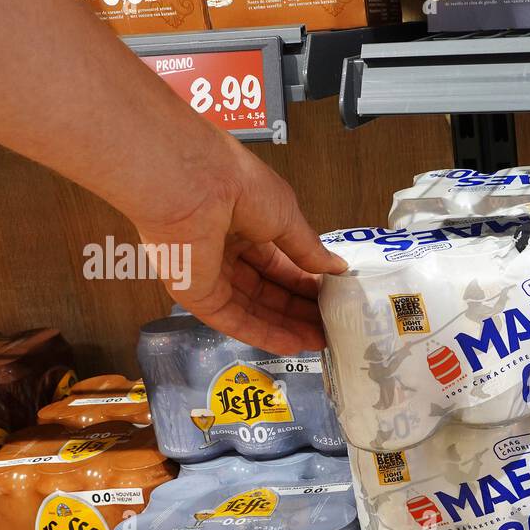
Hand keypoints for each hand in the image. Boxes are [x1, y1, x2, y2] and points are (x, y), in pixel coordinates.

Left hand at [134, 137, 347, 355]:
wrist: (193, 184)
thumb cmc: (238, 184)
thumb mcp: (287, 217)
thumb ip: (309, 250)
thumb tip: (336, 268)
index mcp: (244, 226)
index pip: (279, 264)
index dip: (306, 284)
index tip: (332, 299)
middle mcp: (224, 252)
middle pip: (267, 290)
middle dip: (299, 310)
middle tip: (329, 326)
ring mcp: (208, 276)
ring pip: (252, 310)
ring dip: (286, 327)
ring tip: (319, 340)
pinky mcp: (195, 296)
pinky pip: (233, 320)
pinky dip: (263, 334)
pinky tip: (293, 344)